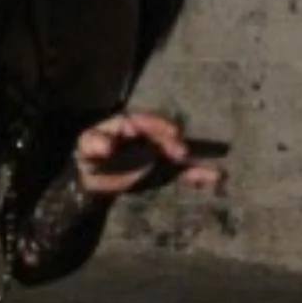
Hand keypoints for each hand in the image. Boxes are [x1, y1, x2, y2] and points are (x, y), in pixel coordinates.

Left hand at [73, 111, 227, 196]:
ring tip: (214, 172)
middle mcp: (148, 136)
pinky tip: (215, 179)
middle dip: (174, 143)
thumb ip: (94, 144)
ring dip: (195, 161)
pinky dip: (198, 175)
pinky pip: (183, 171)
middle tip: (181, 152)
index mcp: (128, 125)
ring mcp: (158, 153)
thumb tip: (106, 146)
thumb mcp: (86, 149)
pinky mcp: (164, 170)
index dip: (159, 124)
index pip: (145, 121)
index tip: (172, 132)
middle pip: (164, 136)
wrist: (93, 181)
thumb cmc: (89, 157)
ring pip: (179, 153)